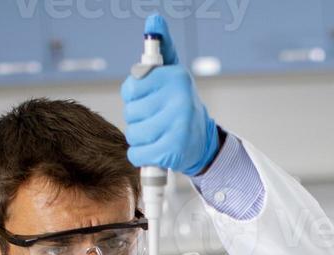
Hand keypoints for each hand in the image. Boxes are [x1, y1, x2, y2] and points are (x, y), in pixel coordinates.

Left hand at [120, 14, 219, 175]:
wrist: (203, 142)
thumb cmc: (179, 105)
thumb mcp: (172, 73)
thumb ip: (161, 47)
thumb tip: (154, 19)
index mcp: (176, 77)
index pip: (130, 88)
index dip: (135, 98)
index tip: (150, 100)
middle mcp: (179, 99)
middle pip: (131, 112)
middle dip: (138, 119)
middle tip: (157, 119)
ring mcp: (177, 126)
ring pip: (133, 134)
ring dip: (140, 138)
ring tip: (157, 134)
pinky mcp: (173, 150)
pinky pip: (137, 154)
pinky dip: (142, 155)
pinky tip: (155, 150)